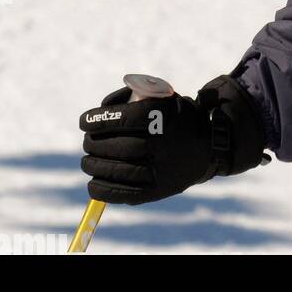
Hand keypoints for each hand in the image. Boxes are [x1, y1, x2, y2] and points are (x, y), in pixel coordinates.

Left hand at [79, 76, 265, 206]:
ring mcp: (163, 169)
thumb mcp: (163, 97)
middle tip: (87, 142)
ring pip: (120, 170)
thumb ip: (133, 97)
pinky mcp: (159, 191)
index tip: (84, 121)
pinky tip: (93, 183)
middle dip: (95, 144)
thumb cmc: (175, 118)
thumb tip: (102, 110)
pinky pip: (125, 194)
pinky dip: (103, 190)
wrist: (208, 147)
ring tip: (87, 161)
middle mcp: (166, 143)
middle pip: (120, 146)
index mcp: (167, 116)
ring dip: (95, 166)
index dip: (100, 120)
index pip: (126, 118)